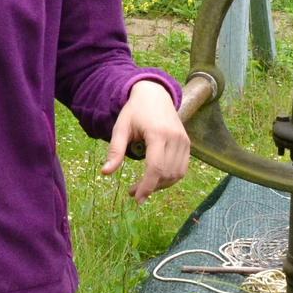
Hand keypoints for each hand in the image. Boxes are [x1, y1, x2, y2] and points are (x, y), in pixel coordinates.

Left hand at [102, 79, 189, 203]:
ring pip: (176, 174)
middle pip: (166, 173)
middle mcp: (175, 138)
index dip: (147, 186)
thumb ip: (115, 150)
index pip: (156, 167)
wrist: (155, 94)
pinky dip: (170, 178)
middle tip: (133, 192)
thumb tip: (105, 173)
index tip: (136, 198)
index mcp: (158, 133)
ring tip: (144, 186)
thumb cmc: (135, 111)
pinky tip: (156, 179)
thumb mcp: (121, 127)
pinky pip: (181, 168)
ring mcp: (184, 140)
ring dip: (160, 185)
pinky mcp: (187, 143)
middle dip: (150, 188)